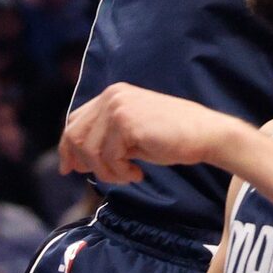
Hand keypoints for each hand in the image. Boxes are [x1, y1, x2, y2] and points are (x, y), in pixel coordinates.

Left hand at [60, 85, 248, 183]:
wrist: (204, 134)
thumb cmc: (171, 138)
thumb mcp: (131, 135)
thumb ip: (107, 138)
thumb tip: (76, 159)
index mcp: (112, 95)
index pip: (75, 121)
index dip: (68, 147)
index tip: (68, 169)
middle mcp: (111, 96)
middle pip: (75, 135)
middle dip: (85, 163)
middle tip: (108, 177)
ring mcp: (117, 107)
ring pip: (90, 150)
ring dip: (107, 172)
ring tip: (129, 175)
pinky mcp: (126, 122)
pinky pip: (108, 157)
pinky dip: (120, 172)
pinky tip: (138, 173)